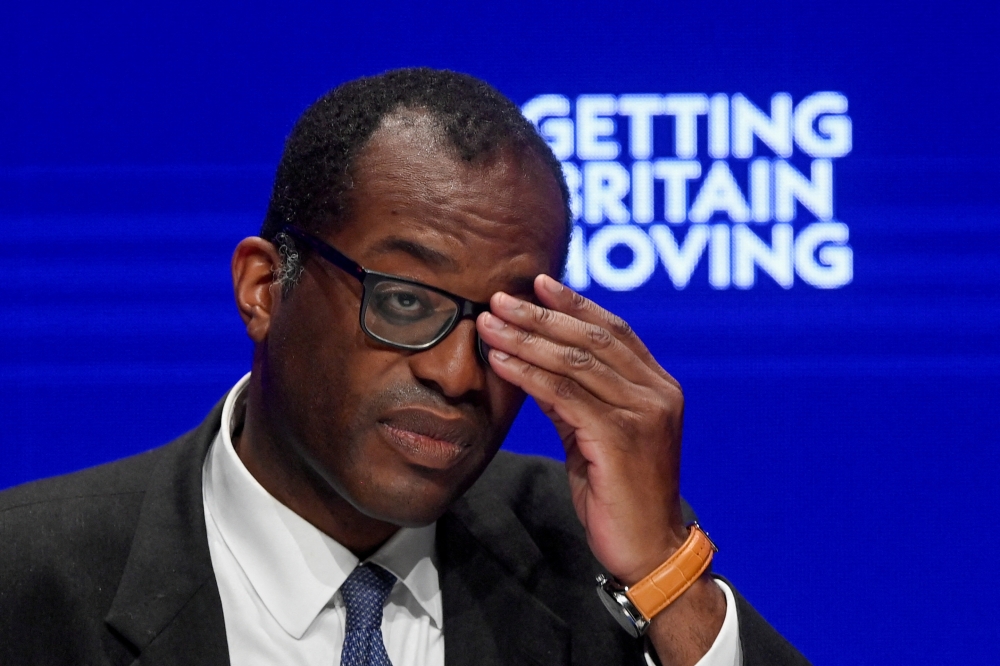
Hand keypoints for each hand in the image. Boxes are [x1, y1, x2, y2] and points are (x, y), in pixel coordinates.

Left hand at [476, 274, 688, 583]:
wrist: (648, 548)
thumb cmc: (619, 493)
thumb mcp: (594, 435)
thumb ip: (573, 397)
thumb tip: (533, 361)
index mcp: (658, 386)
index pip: (614, 330)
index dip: (575, 304)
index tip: (538, 283)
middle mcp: (657, 392)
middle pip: (593, 337)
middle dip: (541, 315)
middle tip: (499, 298)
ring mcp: (644, 413)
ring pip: (577, 360)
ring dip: (527, 339)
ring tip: (489, 323)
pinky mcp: (621, 437)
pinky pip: (566, 394)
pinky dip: (529, 373)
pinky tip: (501, 361)